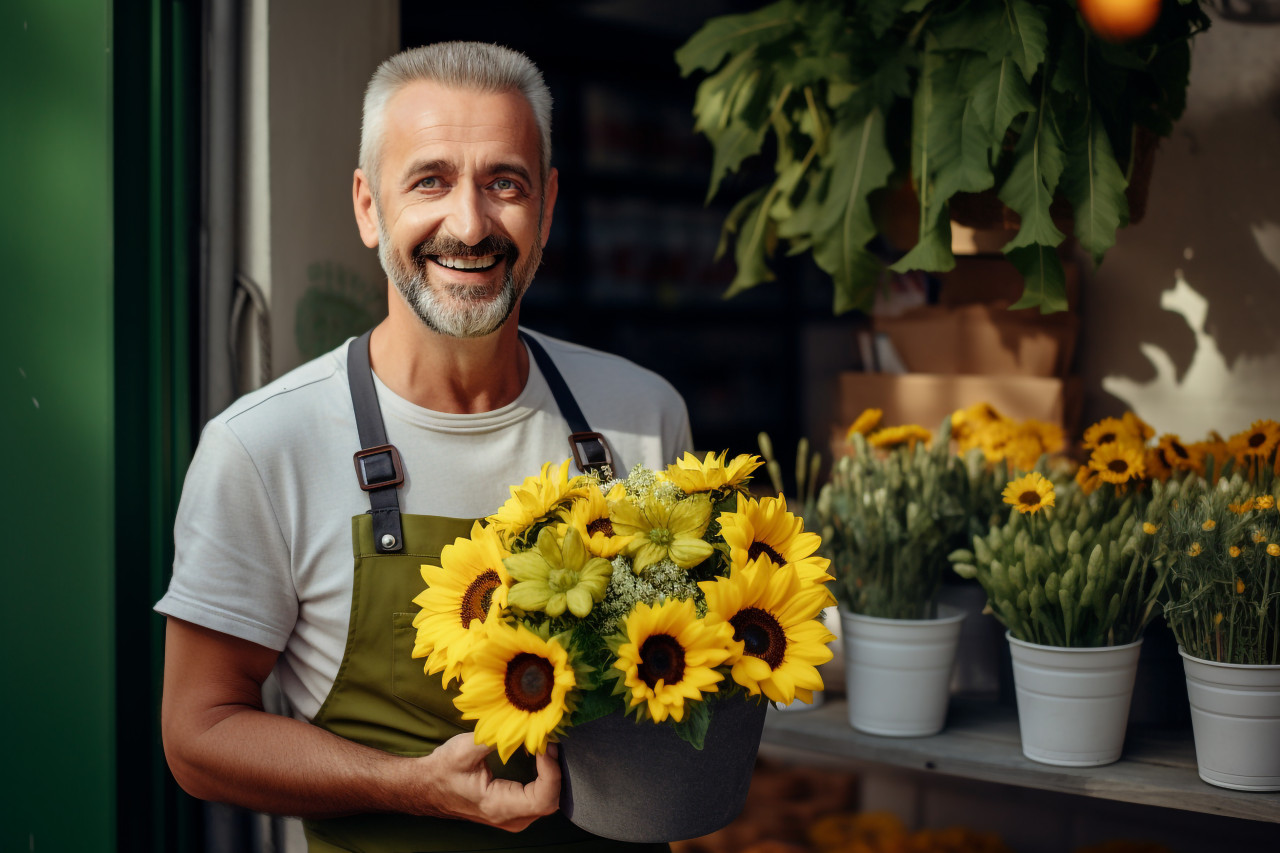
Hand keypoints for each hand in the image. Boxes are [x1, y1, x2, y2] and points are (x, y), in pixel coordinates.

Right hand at [414, 733, 560, 831]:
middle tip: (549, 741)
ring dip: (552, 773)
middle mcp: (510, 819)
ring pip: (548, 800)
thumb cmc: (443, 770)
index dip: (552, 771)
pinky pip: (541, 797)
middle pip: (551, 801)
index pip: (543, 798)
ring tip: (546, 745)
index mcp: (498, 807)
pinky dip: (546, 777)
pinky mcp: (514, 810)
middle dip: (555, 770)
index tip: (546, 745)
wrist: (427, 787)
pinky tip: (541, 756)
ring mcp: (513, 818)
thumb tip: (524, 725)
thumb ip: (496, 738)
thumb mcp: (466, 749)